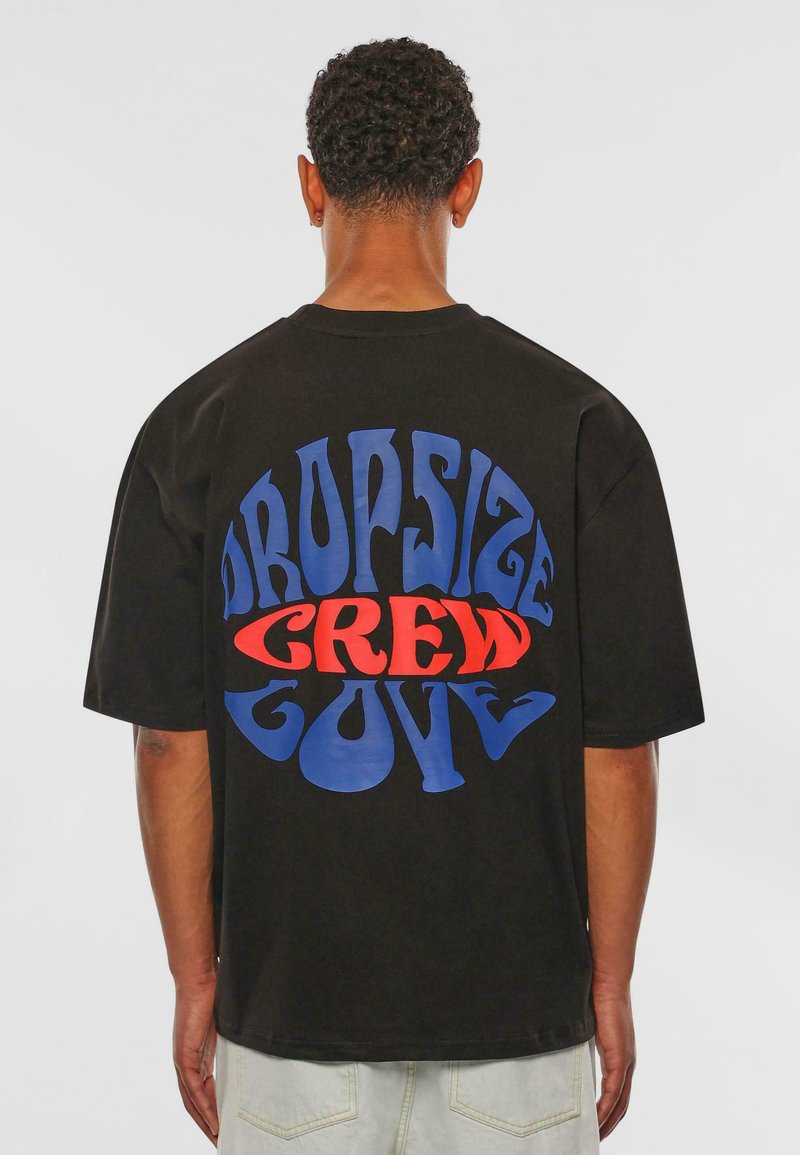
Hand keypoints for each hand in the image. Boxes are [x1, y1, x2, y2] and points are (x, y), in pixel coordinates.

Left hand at [173, 972, 219, 1145]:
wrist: (200, 976)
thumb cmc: (214, 993)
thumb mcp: (226, 1024)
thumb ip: (232, 1039)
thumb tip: (250, 1045)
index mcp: (196, 1054)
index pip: (202, 1090)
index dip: (211, 1109)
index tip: (224, 1125)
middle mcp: (186, 1061)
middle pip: (194, 1101)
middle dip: (207, 1122)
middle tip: (222, 1140)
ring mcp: (183, 1059)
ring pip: (192, 1100)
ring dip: (204, 1121)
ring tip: (218, 1138)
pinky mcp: (184, 1055)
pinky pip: (193, 1088)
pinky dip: (203, 1107)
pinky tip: (213, 1121)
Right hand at [592, 979, 635, 1139]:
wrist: (606, 978)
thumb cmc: (594, 995)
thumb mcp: (586, 1028)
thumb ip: (581, 1043)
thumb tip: (563, 1049)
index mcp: (619, 1056)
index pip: (616, 1093)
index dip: (607, 1113)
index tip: (594, 1127)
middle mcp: (627, 1063)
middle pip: (620, 1105)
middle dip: (608, 1126)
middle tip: (592, 1140)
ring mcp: (626, 1061)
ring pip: (619, 1103)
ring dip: (607, 1123)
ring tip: (592, 1138)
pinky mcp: (621, 1058)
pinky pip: (614, 1092)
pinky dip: (606, 1110)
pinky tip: (597, 1122)